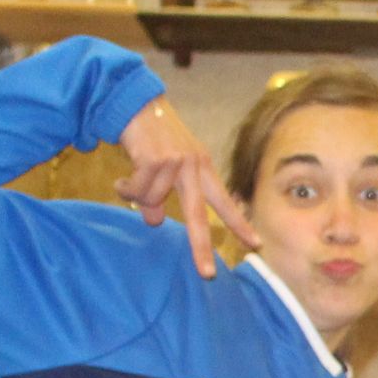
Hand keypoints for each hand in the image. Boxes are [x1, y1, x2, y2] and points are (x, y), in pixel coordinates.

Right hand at [115, 94, 260, 277]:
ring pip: (152, 201)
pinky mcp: (155, 160)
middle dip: (201, 247)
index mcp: (204, 169)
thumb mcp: (165, 166)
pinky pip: (136, 191)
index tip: (256, 244)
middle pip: (199, 216)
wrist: (135, 103)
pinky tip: (121, 179)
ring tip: (129, 180)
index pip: (225, 202)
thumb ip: (163, 196)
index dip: (240, 224)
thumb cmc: (153, 138)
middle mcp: (195, 167)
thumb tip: (153, 222)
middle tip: (208, 274)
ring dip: (136, 195)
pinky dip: (125, 188)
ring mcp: (176, 163)